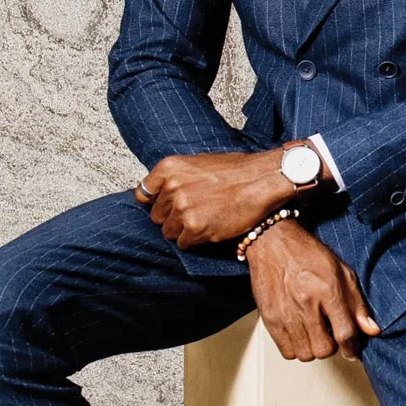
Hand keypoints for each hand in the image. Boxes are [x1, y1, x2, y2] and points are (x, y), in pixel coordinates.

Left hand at [135, 150, 293, 247]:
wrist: (262, 180)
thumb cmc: (238, 170)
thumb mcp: (200, 162)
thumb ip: (177, 176)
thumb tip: (162, 190)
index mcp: (169, 167)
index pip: (143, 193)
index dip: (153, 202)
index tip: (162, 207)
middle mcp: (171, 187)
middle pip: (156, 216)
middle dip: (172, 217)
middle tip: (193, 213)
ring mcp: (182, 209)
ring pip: (168, 232)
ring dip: (183, 231)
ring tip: (204, 221)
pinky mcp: (194, 228)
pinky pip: (184, 243)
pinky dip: (195, 240)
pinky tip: (211, 229)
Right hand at [246, 220, 380, 360]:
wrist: (273, 243)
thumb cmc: (308, 254)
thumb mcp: (342, 272)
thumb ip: (357, 304)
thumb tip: (371, 330)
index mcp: (327, 290)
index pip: (344, 333)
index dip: (352, 348)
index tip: (352, 350)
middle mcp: (306, 303)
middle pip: (324, 349)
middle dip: (332, 346)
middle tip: (330, 334)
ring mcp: (285, 312)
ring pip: (305, 354)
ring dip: (314, 348)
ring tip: (314, 332)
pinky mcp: (269, 318)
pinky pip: (286, 351)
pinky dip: (296, 348)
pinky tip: (300, 333)